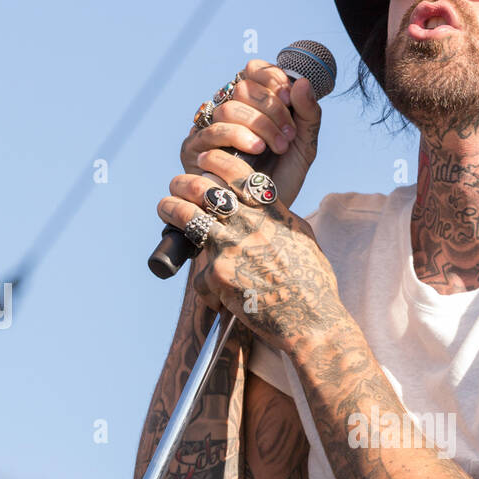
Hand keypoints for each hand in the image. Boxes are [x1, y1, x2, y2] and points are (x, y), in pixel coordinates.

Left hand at [156, 148, 342, 352]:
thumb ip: (280, 219)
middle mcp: (249, 224)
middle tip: (177, 184)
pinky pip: (202, 277)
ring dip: (171, 208)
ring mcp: (231, 247)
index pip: (239, 175)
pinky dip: (208, 288)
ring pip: (188, 216)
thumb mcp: (302, 238)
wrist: (310, 319)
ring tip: (166, 207)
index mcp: (271, 212)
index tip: (206, 159)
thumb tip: (268, 210)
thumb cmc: (313, 283)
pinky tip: (214, 296)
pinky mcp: (219, 276)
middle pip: (204, 189)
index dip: (217, 162)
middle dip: (184, 183)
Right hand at [179, 59, 320, 209]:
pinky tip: (257, 150)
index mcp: (251, 104)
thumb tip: (302, 82)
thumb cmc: (281, 181)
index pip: (253, 71)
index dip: (272, 79)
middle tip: (288, 135)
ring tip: (277, 147)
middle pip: (243, 87)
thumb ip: (308, 114)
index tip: (290, 99)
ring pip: (230, 107)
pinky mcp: (193, 149)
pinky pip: (213, 131)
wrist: (263, 219)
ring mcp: (208, 129)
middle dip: (272, 109)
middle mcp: (226, 112)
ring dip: (260, 124)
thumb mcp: (303, 146)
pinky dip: (239, 136)